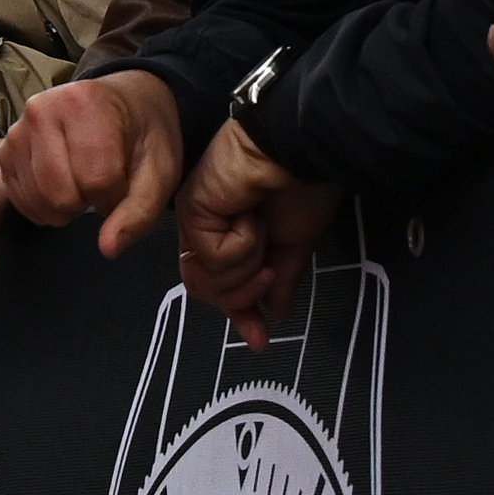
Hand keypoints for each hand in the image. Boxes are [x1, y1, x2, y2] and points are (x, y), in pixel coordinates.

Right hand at [0, 69, 186, 266]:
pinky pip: (17, 196)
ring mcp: (17, 129)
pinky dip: (41, 205)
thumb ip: (138, 212)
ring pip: (36, 198)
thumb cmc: (144, 135)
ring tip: (81, 186)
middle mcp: (42, 110)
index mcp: (85, 105)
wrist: (125, 105)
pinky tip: (61, 188)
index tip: (124, 189)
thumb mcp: (160, 171)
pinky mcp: (5, 149)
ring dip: (63, 207)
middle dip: (86, 204)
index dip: (115, 201)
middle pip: (59, 193)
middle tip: (101, 188)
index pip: (97, 180)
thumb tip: (108, 248)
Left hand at [173, 118, 341, 341]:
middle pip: (207, 290)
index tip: (260, 339)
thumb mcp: (295, 244)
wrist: (301, 154)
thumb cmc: (302, 186)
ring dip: (246, 266)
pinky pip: (214, 256)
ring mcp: (194, 218)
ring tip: (262, 232)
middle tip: (268, 270)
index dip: (240, 314)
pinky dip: (243, 244)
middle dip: (243, 293)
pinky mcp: (191, 209)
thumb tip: (276, 313)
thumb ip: (280, 280)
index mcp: (228, 234)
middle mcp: (205, 227)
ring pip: (209, 279)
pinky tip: (251, 217)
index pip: (220, 285)